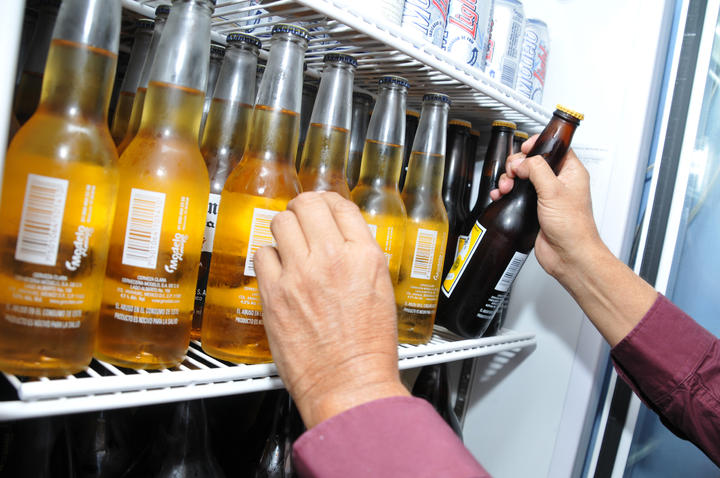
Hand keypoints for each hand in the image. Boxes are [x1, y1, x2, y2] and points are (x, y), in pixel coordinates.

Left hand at [253, 192, 408, 427]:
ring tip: (288, 243)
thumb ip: (361, 259)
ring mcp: (300, 274)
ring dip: (285, 229)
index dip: (329, 202)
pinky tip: (278, 270)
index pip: (341, 206)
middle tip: (302, 219)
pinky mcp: (274, 294)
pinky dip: (269, 258)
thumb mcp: (382, 291)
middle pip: (307, 204)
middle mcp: (332, 258)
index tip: (323, 209)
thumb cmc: (368, 350)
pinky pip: (262, 254)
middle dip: (304, 208)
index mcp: (365, 257)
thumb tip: (343, 241)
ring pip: (280, 222)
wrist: (348, 385)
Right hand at [490, 135, 656, 345]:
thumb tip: (524, 162)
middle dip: (518, 164)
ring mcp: (546, 196)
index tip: (525, 149)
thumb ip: (537, 169)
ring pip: (522, 177)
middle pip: (533, 161)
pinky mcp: (534, 209)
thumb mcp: (553, 191)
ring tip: (506, 186)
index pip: (554, 148)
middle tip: (513, 172)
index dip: (538, 145)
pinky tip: (501, 196)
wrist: (568, 256)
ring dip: (510, 179)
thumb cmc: (572, 228)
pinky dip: (506, 193)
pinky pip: (517, 194)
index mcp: (571, 172)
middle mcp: (559, 182)